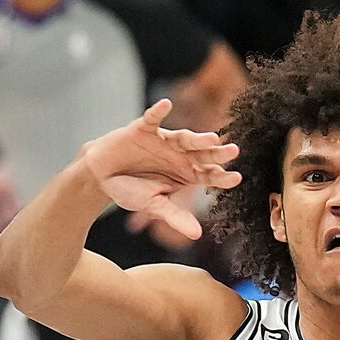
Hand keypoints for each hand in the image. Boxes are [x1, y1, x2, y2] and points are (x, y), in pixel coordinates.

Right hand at [80, 100, 239, 239]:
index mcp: (187, 173)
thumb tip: (197, 235)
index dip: (222, 176)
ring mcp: (163, 140)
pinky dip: (158, 111)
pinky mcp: (143, 128)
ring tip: (212, 138)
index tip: (237, 178)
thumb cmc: (131, 190)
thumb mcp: (154, 206)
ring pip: (184, 137)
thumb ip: (175, 217)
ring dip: (197, 137)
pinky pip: (152, 118)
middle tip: (234, 151)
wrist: (102, 177)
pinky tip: (166, 104)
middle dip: (217, 152)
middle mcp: (180, 154)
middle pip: (203, 152)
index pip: (209, 174)